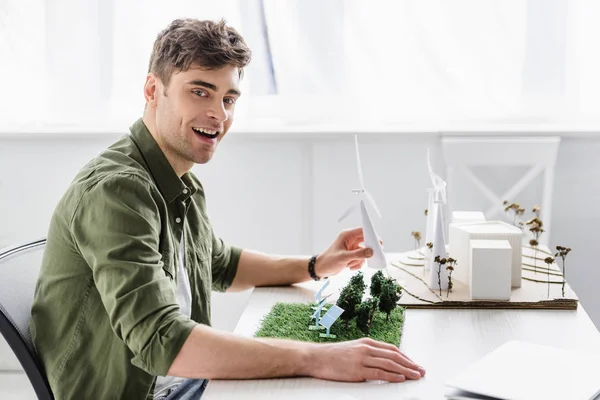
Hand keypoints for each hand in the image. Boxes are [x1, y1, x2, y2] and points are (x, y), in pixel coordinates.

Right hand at [307, 337, 425, 381]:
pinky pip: (378, 373)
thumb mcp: (352, 349)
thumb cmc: (332, 355)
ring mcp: (362, 358)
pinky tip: (400, 378)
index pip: (392, 349)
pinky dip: (392, 376)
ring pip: (389, 364)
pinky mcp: (357, 370)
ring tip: (416, 376)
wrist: (315, 357)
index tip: (415, 364)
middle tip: (421, 371)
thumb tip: (381, 362)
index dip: (406, 357)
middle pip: (394, 356)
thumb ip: (367, 353)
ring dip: (405, 370)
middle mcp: (366, 348)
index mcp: (366, 342)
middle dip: (410, 364)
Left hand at [314, 227, 378, 277]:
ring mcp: (352, 247)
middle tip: (374, 255)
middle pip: (366, 241)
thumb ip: (358, 254)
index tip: (379, 243)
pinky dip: (358, 264)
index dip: (372, 235)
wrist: (322, 269)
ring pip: (365, 252)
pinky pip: (362, 258)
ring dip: (360, 259)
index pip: (363, 231)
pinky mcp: (353, 255)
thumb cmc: (329, 260)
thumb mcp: (343, 257)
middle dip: (369, 250)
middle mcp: (351, 240)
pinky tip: (349, 267)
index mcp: (347, 235)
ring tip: (351, 263)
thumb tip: (371, 252)